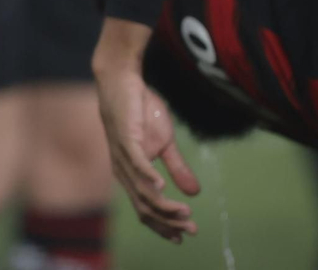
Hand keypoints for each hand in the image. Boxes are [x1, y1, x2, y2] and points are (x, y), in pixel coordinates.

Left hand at [97, 64, 200, 241]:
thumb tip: (194, 193)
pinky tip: (161, 186)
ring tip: (184, 213)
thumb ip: (176, 168)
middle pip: (144, 206)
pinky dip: (148, 176)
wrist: (123, 81)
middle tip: (191, 228)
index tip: (184, 236)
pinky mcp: (125, 138)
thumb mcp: (164, 143)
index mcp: (131, 175)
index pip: (145, 208)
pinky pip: (135, 162)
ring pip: (142, 190)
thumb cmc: (140, 112)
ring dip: (164, 205)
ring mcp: (122, 155)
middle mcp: (123, 170)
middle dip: (168, 221)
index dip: (164, 224)